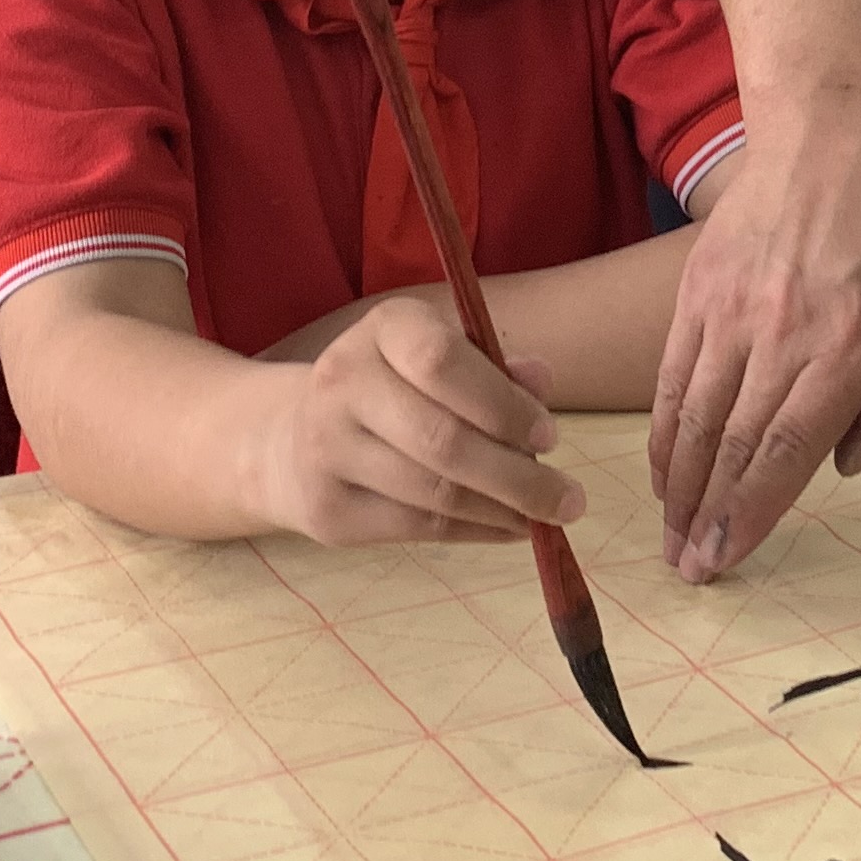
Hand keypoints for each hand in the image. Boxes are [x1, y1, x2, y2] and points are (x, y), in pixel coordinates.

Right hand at [255, 302, 580, 546]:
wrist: (291, 441)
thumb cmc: (395, 390)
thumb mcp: (440, 357)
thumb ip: (493, 367)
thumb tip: (541, 380)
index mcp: (382, 329)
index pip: (441, 359)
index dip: (503, 403)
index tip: (550, 436)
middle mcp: (343, 381)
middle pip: (442, 439)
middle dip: (518, 475)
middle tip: (569, 499)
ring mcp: (326, 449)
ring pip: (434, 493)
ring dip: (503, 510)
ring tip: (544, 516)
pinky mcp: (327, 509)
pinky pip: (417, 528)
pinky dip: (475, 531)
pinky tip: (508, 527)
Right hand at [650, 96, 860, 581]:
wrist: (836, 127)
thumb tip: (848, 464)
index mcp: (851, 346)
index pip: (785, 452)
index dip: (750, 515)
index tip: (725, 560)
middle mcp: (783, 333)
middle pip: (731, 447)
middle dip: (705, 519)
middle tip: (688, 568)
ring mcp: (732, 309)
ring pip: (691, 417)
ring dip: (675, 487)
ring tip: (669, 536)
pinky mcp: (698, 289)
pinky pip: (669, 375)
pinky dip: (661, 430)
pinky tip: (660, 469)